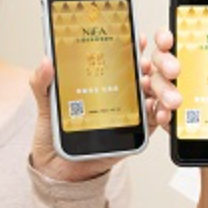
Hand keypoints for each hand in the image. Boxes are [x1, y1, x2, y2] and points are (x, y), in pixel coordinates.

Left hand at [28, 35, 153, 182]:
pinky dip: (160, 115)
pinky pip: (155, 122)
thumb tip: (45, 61)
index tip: (143, 37)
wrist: (58, 169)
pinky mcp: (135, 134)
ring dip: (165, 90)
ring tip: (163, 91)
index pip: (126, 55)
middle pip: (149, 71)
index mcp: (104, 78)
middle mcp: (122, 91)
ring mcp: (132, 112)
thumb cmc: (56, 134)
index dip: (137, 44)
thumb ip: (43, 83)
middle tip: (165, 65)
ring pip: (157, 94)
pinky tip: (159, 112)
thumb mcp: (46, 105)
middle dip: (162, 64)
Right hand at [146, 27, 207, 130]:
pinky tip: (168, 115)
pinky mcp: (170, 115)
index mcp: (201, 57)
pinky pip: (156, 110)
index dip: (166, 34)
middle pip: (161, 58)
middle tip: (176, 70)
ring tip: (177, 101)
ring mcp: (173, 92)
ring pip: (156, 83)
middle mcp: (183, 71)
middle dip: (164, 61)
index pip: (176, 38)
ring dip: (163, 89)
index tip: (169, 38)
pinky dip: (159, 112)